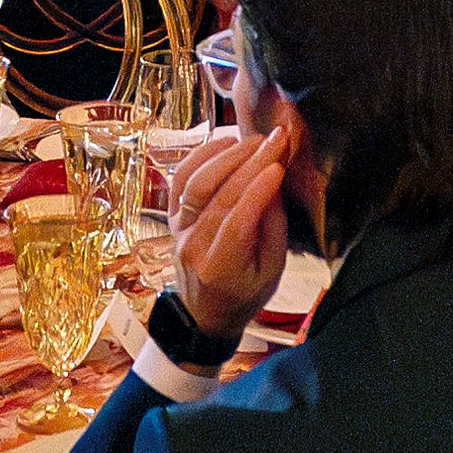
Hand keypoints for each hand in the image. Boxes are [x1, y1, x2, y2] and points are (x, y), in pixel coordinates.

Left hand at [153, 119, 308, 341]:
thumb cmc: (244, 294)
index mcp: (220, 269)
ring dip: (226, 154)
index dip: (258, 191)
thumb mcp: (272, 271)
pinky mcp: (172, 215)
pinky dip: (201, 155)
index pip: (237, 222)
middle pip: (218, 196)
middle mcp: (193, 247)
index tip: (279, 165)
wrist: (205, 312)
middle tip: (275, 141)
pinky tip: (225, 142)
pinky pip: (181, 178)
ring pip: (196, 182)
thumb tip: (274, 183)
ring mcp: (178, 229)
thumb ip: (274, 228)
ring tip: (254, 139)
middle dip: (250, 163)